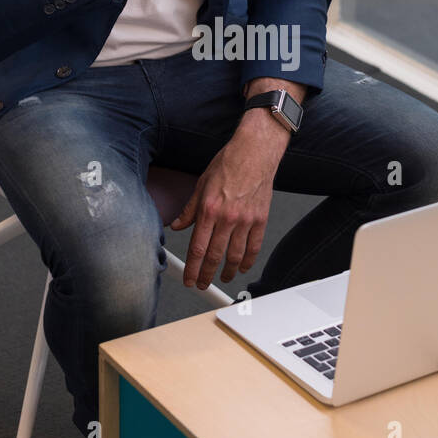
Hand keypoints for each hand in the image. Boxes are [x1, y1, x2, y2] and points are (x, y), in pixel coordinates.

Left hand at [169, 131, 275, 289]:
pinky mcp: (260, 219)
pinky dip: (248, 260)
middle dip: (206, 275)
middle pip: (214, 256)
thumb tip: (176, 225)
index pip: (197, 248)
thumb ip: (189, 209)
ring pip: (235, 256)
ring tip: (222, 278)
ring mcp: (246, 220)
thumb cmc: (228, 164)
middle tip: (202, 284)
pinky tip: (243, 267)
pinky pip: (254, 246)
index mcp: (208, 210)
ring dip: (227, 271)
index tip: (189, 279)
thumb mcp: (201, 185)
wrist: (254, 153)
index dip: (192, 268)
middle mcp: (227, 218)